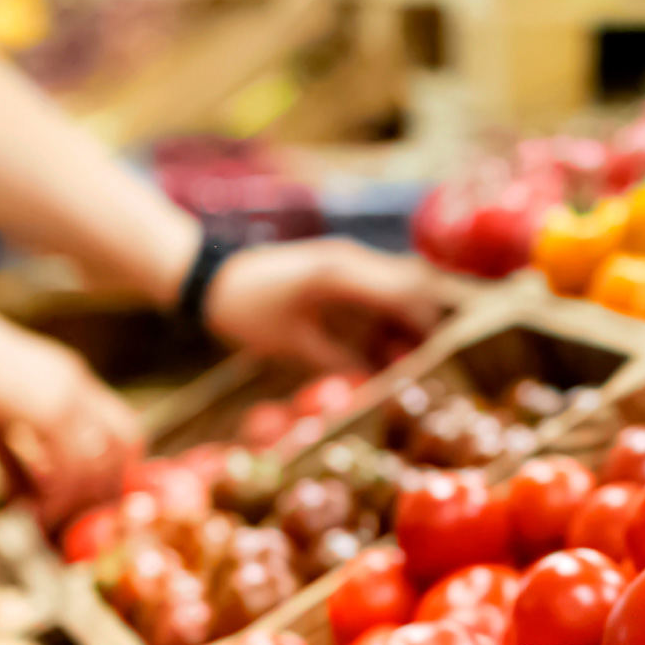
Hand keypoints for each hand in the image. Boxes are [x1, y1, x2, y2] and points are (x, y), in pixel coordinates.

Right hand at [0, 310, 143, 529]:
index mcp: (75, 383)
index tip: (98, 494)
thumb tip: (18, 496)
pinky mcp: (49, 411)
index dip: (118, 464)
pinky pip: (69, 463)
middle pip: (125, 443)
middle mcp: (81, 388)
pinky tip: (37, 508)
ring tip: (54, 518)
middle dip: (109, 484)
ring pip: (99, 461)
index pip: (122, 426)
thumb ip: (12, 459)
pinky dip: (58, 493)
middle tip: (83, 514)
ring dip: (78, 497)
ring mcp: (70, 397)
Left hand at [206, 239, 461, 371]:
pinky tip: (386, 348)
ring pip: (402, 285)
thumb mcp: (291, 343)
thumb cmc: (245, 309)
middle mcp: (352, 259)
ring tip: (405, 361)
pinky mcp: (341, 268)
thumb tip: (377, 385)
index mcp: (340, 272)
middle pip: (413, 284)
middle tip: (427, 362)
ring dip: (409, 321)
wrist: (209, 275)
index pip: (405, 293)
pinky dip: (390, 317)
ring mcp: (348, 260)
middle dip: (427, 323)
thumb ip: (338, 361)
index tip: (435, 359)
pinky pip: (380, 289)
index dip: (426, 326)